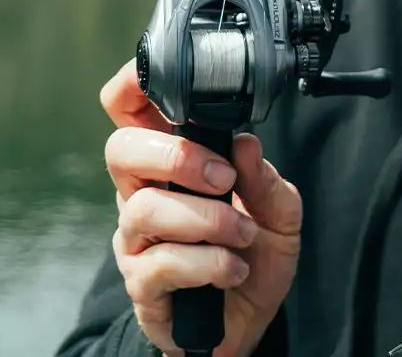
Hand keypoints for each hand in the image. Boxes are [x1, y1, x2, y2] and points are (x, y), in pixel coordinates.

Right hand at [100, 60, 301, 356]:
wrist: (252, 318)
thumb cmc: (256, 253)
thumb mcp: (281, 211)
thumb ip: (265, 177)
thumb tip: (244, 143)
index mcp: (171, 163)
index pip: (129, 111)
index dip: (133, 85)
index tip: (167, 83)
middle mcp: (143, 193)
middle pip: (120, 150)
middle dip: (178, 157)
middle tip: (224, 180)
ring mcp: (136, 238)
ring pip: (145, 208)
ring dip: (208, 220)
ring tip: (244, 235)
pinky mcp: (142, 282)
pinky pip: (161, 262)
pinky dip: (209, 262)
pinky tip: (232, 268)